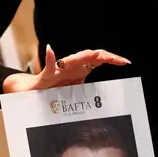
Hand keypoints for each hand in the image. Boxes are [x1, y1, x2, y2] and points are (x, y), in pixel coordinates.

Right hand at [2, 44, 129, 92]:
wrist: (32, 91)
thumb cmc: (53, 91)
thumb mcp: (74, 94)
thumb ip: (87, 96)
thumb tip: (105, 107)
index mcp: (80, 70)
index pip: (99, 60)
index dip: (112, 59)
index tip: (125, 62)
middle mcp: (71, 66)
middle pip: (91, 57)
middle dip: (106, 57)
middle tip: (119, 60)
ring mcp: (59, 70)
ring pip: (74, 59)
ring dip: (84, 56)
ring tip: (96, 54)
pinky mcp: (46, 75)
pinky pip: (49, 66)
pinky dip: (49, 57)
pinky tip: (49, 49)